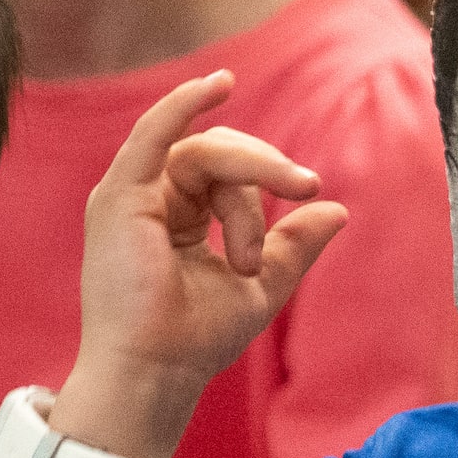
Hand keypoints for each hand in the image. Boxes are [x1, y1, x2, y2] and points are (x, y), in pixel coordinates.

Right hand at [62, 72, 345, 457]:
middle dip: (268, 168)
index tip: (312, 194)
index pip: (231, 172)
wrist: (158, 371)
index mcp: (179, 216)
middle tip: (305, 190)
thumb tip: (337, 209)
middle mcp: (152, 199)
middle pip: (220, 153)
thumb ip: (294, 246)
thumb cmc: (197, 338)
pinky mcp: (120, 198)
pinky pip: (154, 135)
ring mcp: (131, 196)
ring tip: (249, 253)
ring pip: (203, 153)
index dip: (272, 175)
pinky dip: (183, 105)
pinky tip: (218, 85)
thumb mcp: (263, 284)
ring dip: (247, 181)